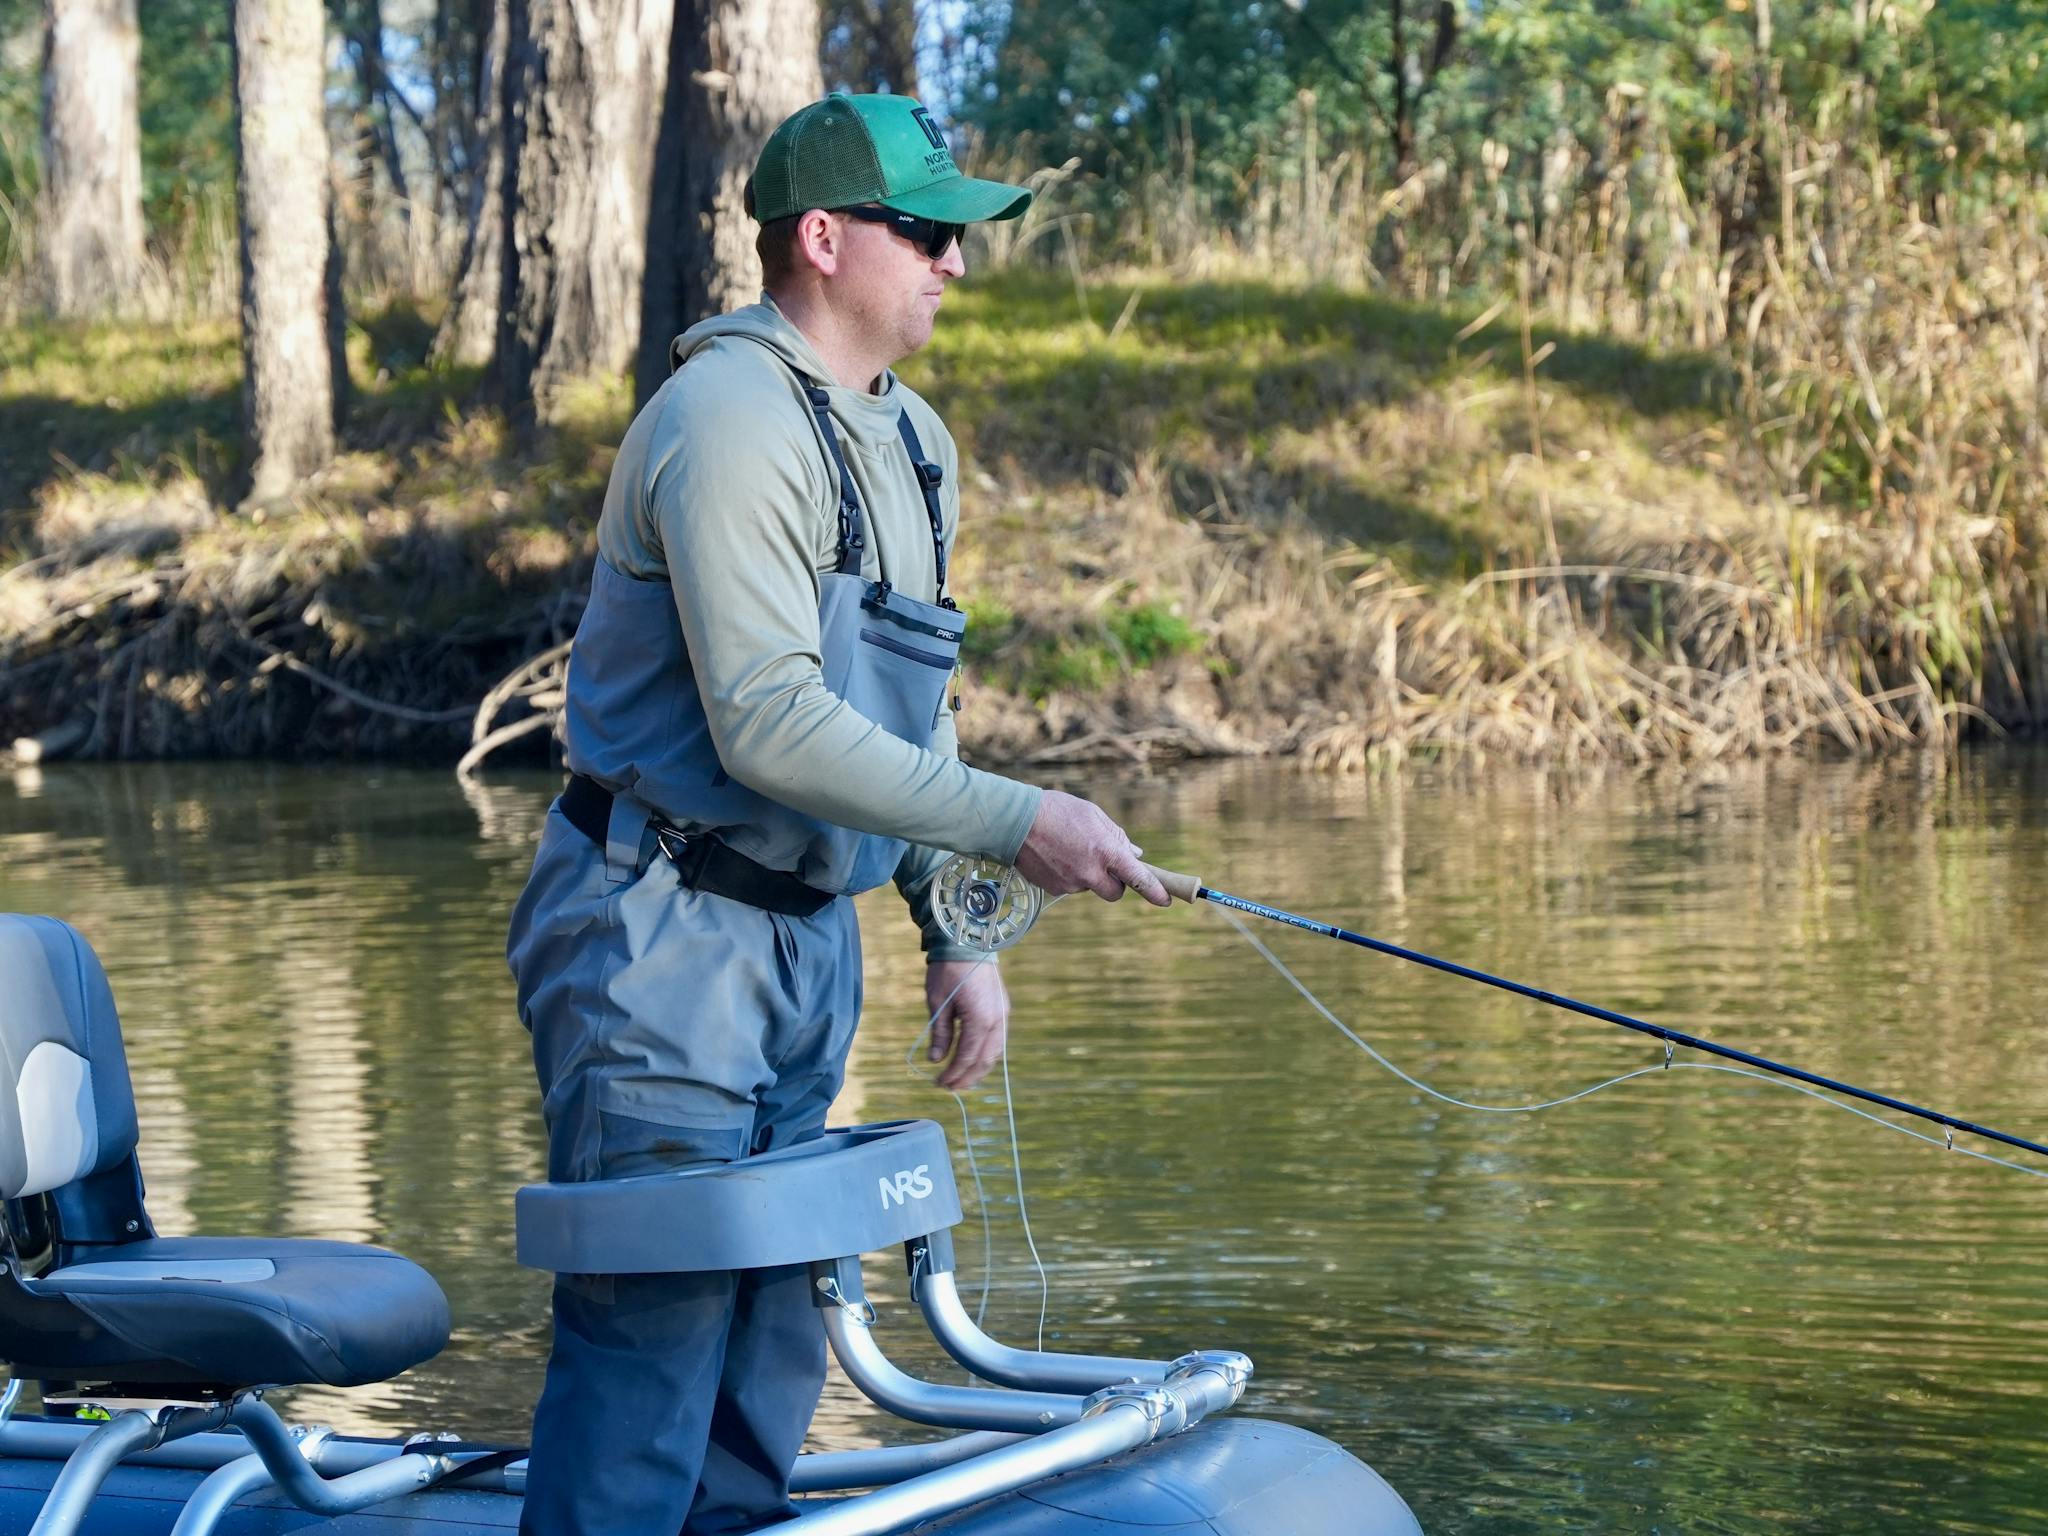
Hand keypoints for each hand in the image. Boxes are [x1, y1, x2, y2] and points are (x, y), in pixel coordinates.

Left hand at [926, 960, 1010, 1091]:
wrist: (967, 940)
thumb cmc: (948, 969)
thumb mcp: (937, 1003)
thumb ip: (940, 1034)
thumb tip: (936, 1059)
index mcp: (980, 1020)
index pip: (967, 1058)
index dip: (953, 1074)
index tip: (939, 1083)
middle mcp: (997, 1020)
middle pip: (985, 1060)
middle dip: (967, 1077)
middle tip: (948, 1087)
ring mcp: (1003, 1013)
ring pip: (995, 1052)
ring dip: (978, 1068)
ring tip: (960, 1078)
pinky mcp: (1003, 1007)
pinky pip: (997, 1039)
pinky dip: (985, 1053)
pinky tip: (973, 1058)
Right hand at [1012, 790, 1169, 905]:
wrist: (1014, 821)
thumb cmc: (1057, 811)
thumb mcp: (1093, 815)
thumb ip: (1117, 837)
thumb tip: (1135, 855)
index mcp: (1105, 851)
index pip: (1138, 878)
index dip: (1155, 890)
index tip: (1167, 900)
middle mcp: (1090, 872)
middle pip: (1114, 892)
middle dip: (1115, 883)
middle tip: (1105, 865)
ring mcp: (1070, 884)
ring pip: (1089, 886)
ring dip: (1087, 874)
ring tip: (1068, 849)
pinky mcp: (1053, 889)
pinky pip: (1069, 886)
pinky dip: (1067, 875)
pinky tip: (1055, 856)